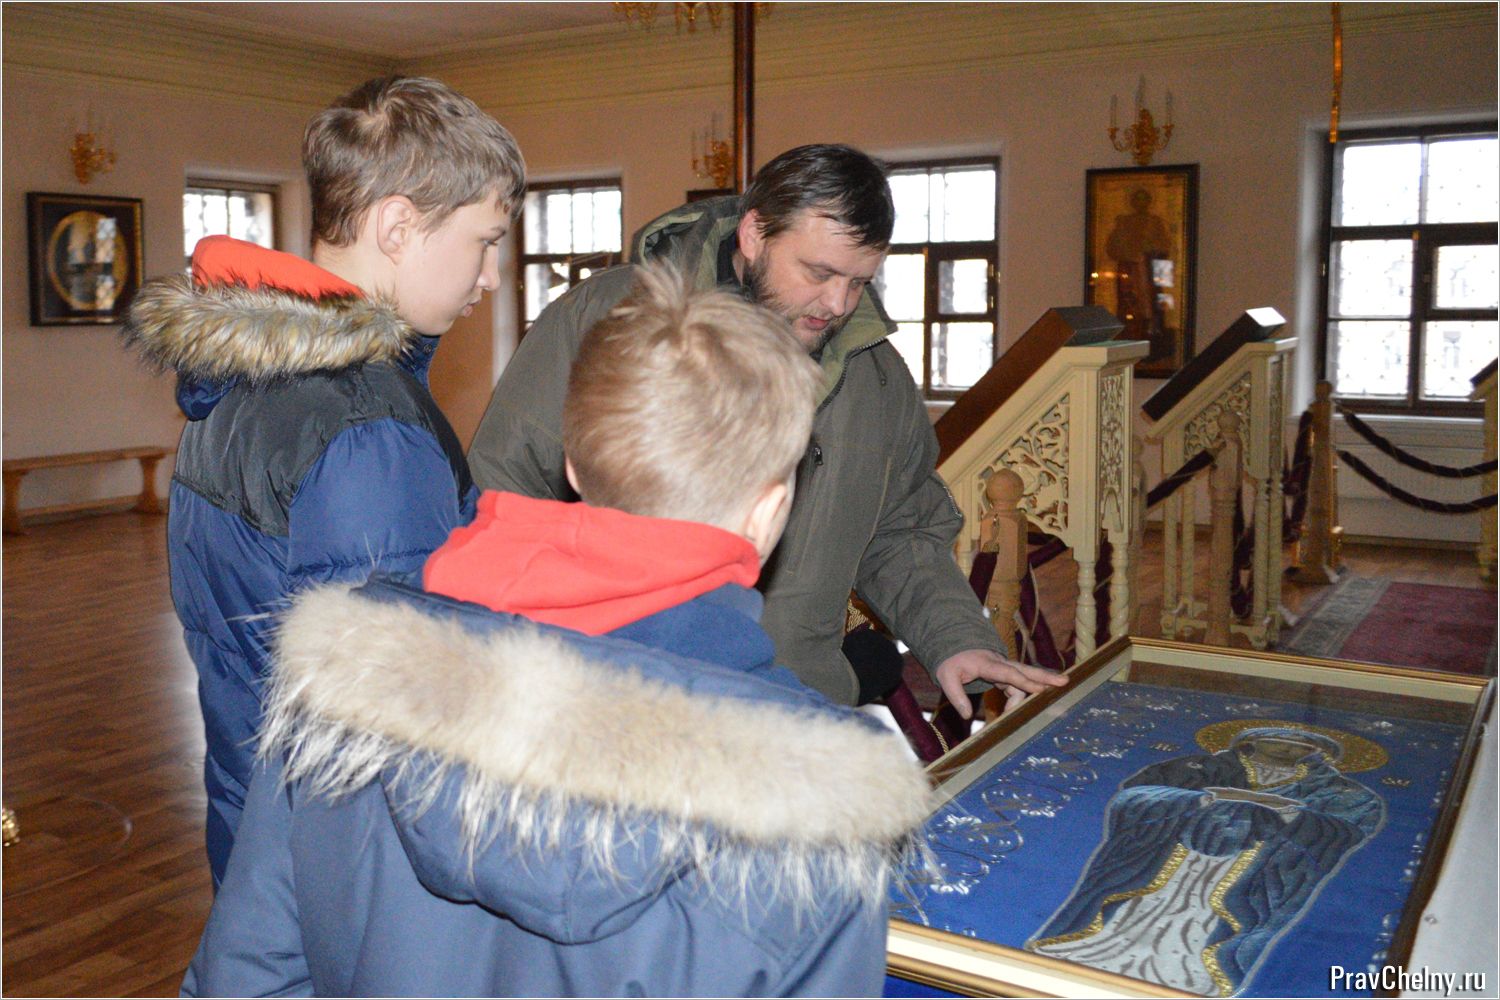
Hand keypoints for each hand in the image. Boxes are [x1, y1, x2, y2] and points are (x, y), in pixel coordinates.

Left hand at [933, 648, 1067, 719]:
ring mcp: (1004, 668)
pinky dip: (1027, 693)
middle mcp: (1000, 664)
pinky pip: (1020, 684)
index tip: (1038, 689)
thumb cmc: (951, 662)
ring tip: (1051, 698)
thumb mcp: (946, 677)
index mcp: (986, 663)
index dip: (1023, 681)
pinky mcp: (1005, 674)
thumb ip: (955, 695)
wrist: (954, 648)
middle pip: (1025, 669)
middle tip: (1064, 681)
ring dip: (1037, 688)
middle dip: (1045, 676)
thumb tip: (967, 715)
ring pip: (1025, 678)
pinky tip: (1032, 703)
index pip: (1007, 672)